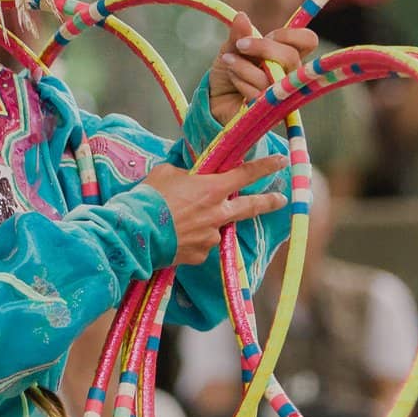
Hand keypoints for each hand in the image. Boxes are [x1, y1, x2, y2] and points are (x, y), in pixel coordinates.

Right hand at [141, 154, 287, 265]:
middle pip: (250, 207)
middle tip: (281, 200)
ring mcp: (211, 237)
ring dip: (204, 223)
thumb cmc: (149, 198)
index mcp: (212, 189)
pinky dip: (191, 240)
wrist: (136, 233)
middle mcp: (217, 214)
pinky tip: (173, 237)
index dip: (266, 166)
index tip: (281, 161)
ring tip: (178, 222)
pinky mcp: (200, 255)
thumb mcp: (165, 173)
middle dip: (268, 202)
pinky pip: (200, 245)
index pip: (245, 174)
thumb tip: (186, 176)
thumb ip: (183, 174)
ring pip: (215, 227)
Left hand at [209, 12, 317, 120]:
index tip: (266, 33)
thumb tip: (242, 16)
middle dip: (263, 47)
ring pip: (272, 77)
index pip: (307, 41)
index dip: (290, 34)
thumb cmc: (231, 72)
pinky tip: (232, 79)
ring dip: (244, 65)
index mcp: (288, 55)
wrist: (215, 100)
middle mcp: (291, 75)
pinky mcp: (270, 112)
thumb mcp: (231, 49)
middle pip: (291, 58)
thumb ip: (239, 34)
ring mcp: (283, 95)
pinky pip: (259, 93)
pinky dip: (241, 80)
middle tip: (240, 45)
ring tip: (228, 61)